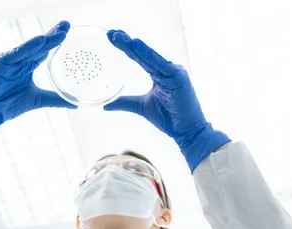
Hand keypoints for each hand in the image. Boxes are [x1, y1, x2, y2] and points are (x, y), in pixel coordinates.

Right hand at [0, 21, 74, 159]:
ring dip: (46, 40)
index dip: (56, 41)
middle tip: (67, 25)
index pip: (44, 51)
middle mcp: (19, 61)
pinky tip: (41, 40)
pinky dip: (28, 47)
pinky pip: (17, 53)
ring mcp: (10, 61)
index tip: (68, 31)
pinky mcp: (1, 63)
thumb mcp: (38, 100)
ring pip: (31, 48)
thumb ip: (56, 99)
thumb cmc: (9, 105)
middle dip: (53, 35)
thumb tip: (75, 105)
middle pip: (40, 46)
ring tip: (60, 33)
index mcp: (27, 67)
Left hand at [104, 30, 229, 171]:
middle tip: (111, 33)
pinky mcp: (179, 77)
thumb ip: (125, 102)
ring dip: (134, 46)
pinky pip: (161, 64)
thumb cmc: (168, 118)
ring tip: (120, 37)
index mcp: (158, 74)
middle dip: (126, 43)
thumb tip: (106, 105)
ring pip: (150, 57)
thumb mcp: (140, 107)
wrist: (186, 131)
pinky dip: (149, 54)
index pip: (139, 58)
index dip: (126, 48)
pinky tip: (136, 45)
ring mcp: (173, 72)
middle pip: (143, 54)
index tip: (112, 37)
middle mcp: (166, 70)